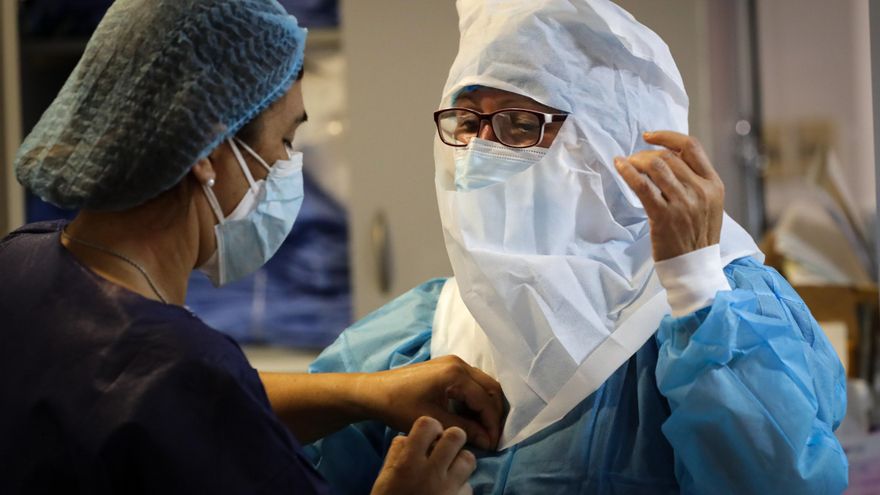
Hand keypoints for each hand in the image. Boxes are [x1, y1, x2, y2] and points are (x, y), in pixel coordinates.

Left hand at [360, 355, 504, 450]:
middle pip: (490, 388)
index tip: (493, 444)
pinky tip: (471, 416)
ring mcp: (453, 362)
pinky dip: (476, 399)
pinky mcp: (447, 366)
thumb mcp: (434, 421)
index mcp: (455, 374)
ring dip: (486, 406)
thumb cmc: (399, 405)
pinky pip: (472, 382)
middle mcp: (458, 363)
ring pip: (483, 384)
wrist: (374, 392)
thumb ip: (464, 429)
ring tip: (484, 429)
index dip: (492, 424)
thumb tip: (488, 440)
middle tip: (493, 436)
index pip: (485, 400)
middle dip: (494, 413)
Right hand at [371, 417, 474, 494]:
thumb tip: (407, 437)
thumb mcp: (383, 480)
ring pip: (469, 459)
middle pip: (456, 435)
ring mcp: (449, 489)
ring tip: (450, 471)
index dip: (430, 426)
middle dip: (452, 438)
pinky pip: (469, 487)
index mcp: (409, 463)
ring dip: (461, 462)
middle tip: (445, 449)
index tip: (428, 435)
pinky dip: (461, 489)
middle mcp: (432, 472)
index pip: (427, 424)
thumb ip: (396, 456)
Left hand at [614, 131, 723, 261]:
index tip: (649, 136)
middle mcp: (700, 191)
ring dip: (636, 161)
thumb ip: (695, 181)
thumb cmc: (696, 236)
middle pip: (668, 156)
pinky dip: (628, 172)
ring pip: (655, 167)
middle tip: (633, 160)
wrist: (694, 267)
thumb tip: (669, 157)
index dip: (667, 136)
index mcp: (713, 184)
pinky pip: (643, 186)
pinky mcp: (664, 216)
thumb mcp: (708, 205)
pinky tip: (619, 166)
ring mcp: (683, 204)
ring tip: (627, 165)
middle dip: (645, 154)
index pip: (691, 146)